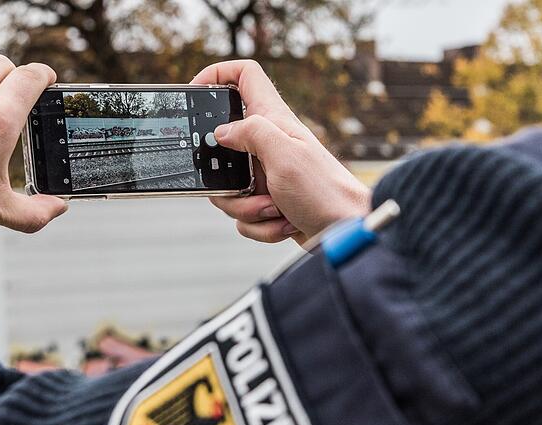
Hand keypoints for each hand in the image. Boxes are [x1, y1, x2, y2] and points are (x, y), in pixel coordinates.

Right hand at [191, 60, 369, 244]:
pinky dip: (260, 225)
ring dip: (247, 207)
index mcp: (272, 122)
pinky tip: (284, 222)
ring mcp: (266, 174)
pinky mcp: (268, 202)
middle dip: (224, 178)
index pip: (245, 76)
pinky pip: (243, 216)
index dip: (218, 74)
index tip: (195, 93)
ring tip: (275, 207)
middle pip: (221, 148)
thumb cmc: (324, 191)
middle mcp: (267, 144)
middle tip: (246, 185)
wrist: (346, 233)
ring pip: (228, 189)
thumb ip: (251, 133)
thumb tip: (221, 132)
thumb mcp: (284, 156)